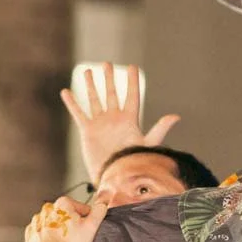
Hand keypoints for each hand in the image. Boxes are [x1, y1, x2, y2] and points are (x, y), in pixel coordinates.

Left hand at [23, 198, 107, 241]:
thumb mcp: (91, 227)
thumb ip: (99, 211)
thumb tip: (102, 203)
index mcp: (63, 204)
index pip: (82, 209)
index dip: (88, 221)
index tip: (87, 231)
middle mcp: (47, 210)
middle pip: (67, 216)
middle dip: (73, 226)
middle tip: (77, 240)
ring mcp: (37, 223)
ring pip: (54, 225)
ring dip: (60, 232)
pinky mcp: (30, 235)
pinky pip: (43, 235)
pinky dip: (48, 240)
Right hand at [61, 63, 178, 178]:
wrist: (114, 177)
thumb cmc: (132, 163)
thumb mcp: (146, 144)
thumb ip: (159, 129)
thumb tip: (176, 116)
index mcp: (129, 120)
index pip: (132, 95)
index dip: (133, 81)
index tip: (133, 66)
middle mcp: (114, 119)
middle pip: (112, 94)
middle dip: (109, 79)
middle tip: (107, 63)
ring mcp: (100, 124)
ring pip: (95, 100)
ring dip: (91, 86)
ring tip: (88, 71)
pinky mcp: (88, 131)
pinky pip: (79, 114)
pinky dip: (72, 103)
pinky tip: (66, 92)